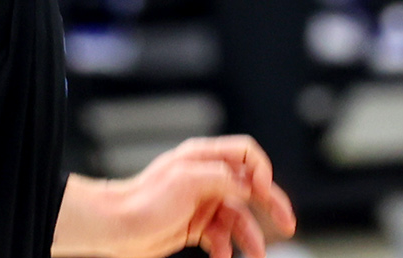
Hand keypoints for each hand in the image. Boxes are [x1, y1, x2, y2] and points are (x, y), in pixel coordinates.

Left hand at [57, 136, 293, 257]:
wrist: (114, 228)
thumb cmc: (144, 201)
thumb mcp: (189, 180)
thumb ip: (224, 177)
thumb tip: (250, 183)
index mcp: (205, 158)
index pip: (246, 155)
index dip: (261, 171)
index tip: (264, 192)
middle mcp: (206, 178)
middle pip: (249, 188)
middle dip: (271, 205)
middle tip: (288, 222)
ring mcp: (201, 203)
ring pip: (237, 218)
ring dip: (250, 236)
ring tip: (258, 254)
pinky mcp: (194, 225)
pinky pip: (220, 236)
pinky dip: (226, 247)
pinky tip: (224, 256)